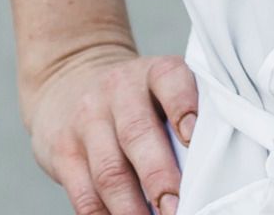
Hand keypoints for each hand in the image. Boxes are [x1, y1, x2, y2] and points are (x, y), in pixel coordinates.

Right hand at [25, 40, 200, 214]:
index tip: (192, 136)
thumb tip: (209, 173)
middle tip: (175, 207)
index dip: (182, 106)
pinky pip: (83, 193)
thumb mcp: (160, 89)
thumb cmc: (136, 98)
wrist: (70, 79)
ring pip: (109, 171)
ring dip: (131, 207)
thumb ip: (186, 119)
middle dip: (158, 176)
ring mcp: (87, 121)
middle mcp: (118, 91)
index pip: (169, 79)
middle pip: (137, 134)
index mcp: (153, 73)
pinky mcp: (64, 152)